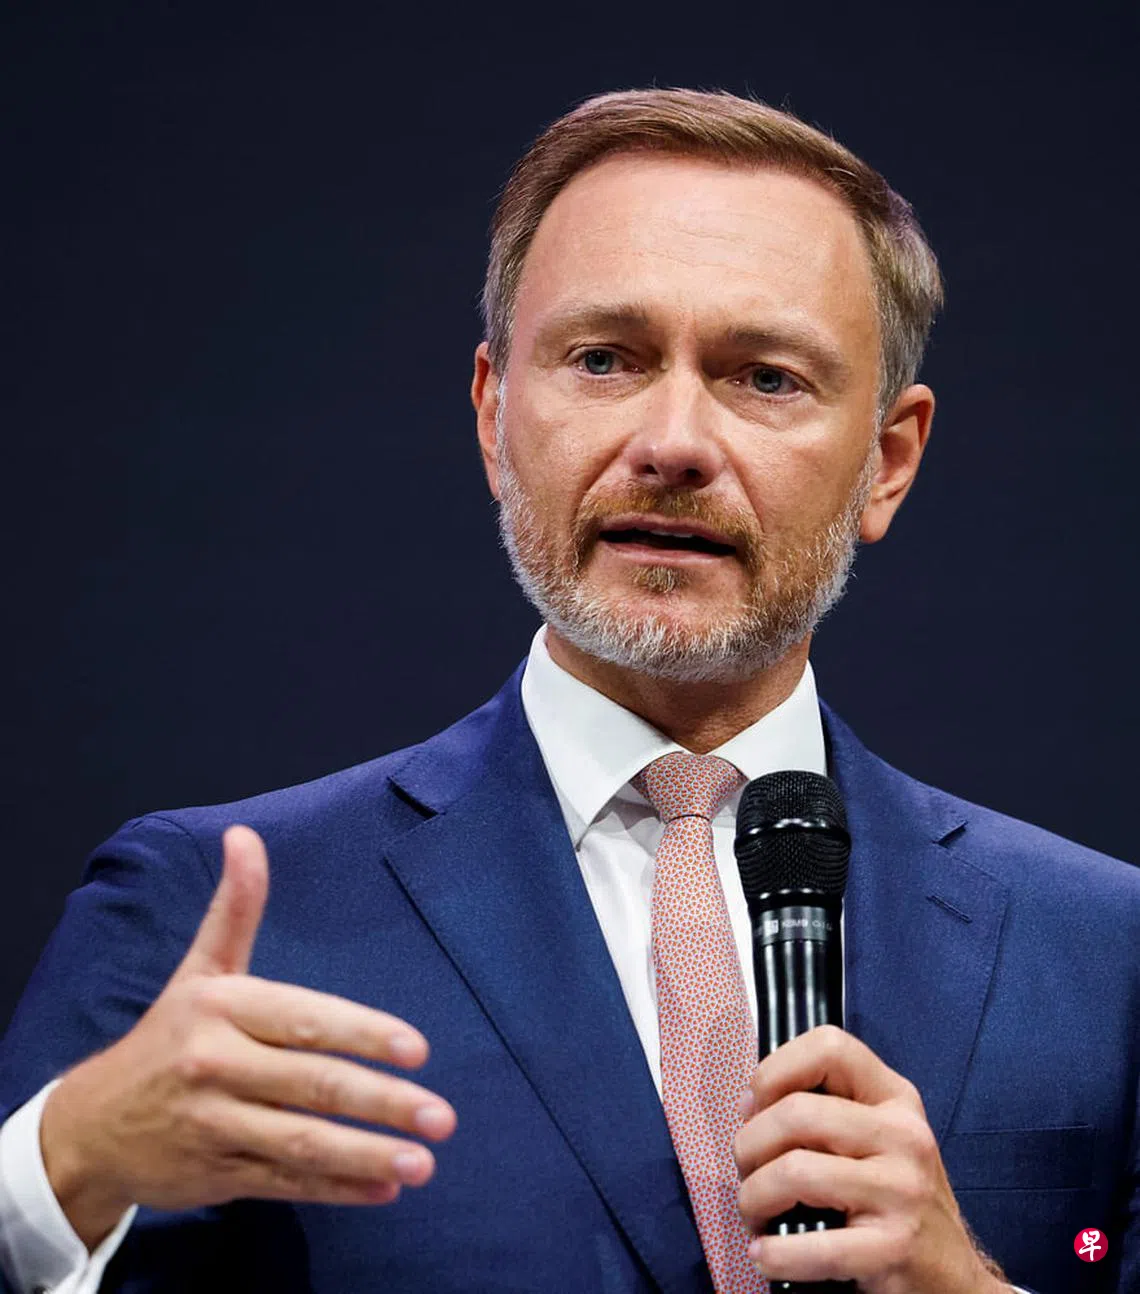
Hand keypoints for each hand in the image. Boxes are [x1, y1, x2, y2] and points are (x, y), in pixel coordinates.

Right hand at [40, 825, 456, 1250]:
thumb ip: (235, 908)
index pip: (303, 1020)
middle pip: (310, 1086)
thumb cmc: (167, 1036)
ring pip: (300, 1143)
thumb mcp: (200, 969)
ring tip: (422, 1163)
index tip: (417, 1049)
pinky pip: (285, 1185)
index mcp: (221, 1009)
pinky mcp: (218, 1178)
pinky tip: (384, 1188)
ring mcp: (217, 1128)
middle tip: (442, 1116)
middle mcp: (216, 1067)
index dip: (362, 1034)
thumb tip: (246, 836)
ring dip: (365, 1155)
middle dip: (381, 1102)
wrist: (91, 1124)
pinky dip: (336, 1189)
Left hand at [734, 1026, 1008, 1293]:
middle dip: (750, 1146)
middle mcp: (904, 1134)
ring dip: (754, 1198)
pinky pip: (813, 1245)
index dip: (775, 1070)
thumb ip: (820, 1109)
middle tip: (748, 1175)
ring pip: (795, 1171)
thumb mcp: (873, 1137)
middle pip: (797, 1113)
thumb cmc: (892, 1199)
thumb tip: (750, 1107)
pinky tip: (766, 1255)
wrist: (951, 1275)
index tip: (756, 1107)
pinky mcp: (895, 1248)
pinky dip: (775, 1253)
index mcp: (894, 1097)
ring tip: (756, 1216)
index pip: (830, 1046)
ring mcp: (903, 1190)